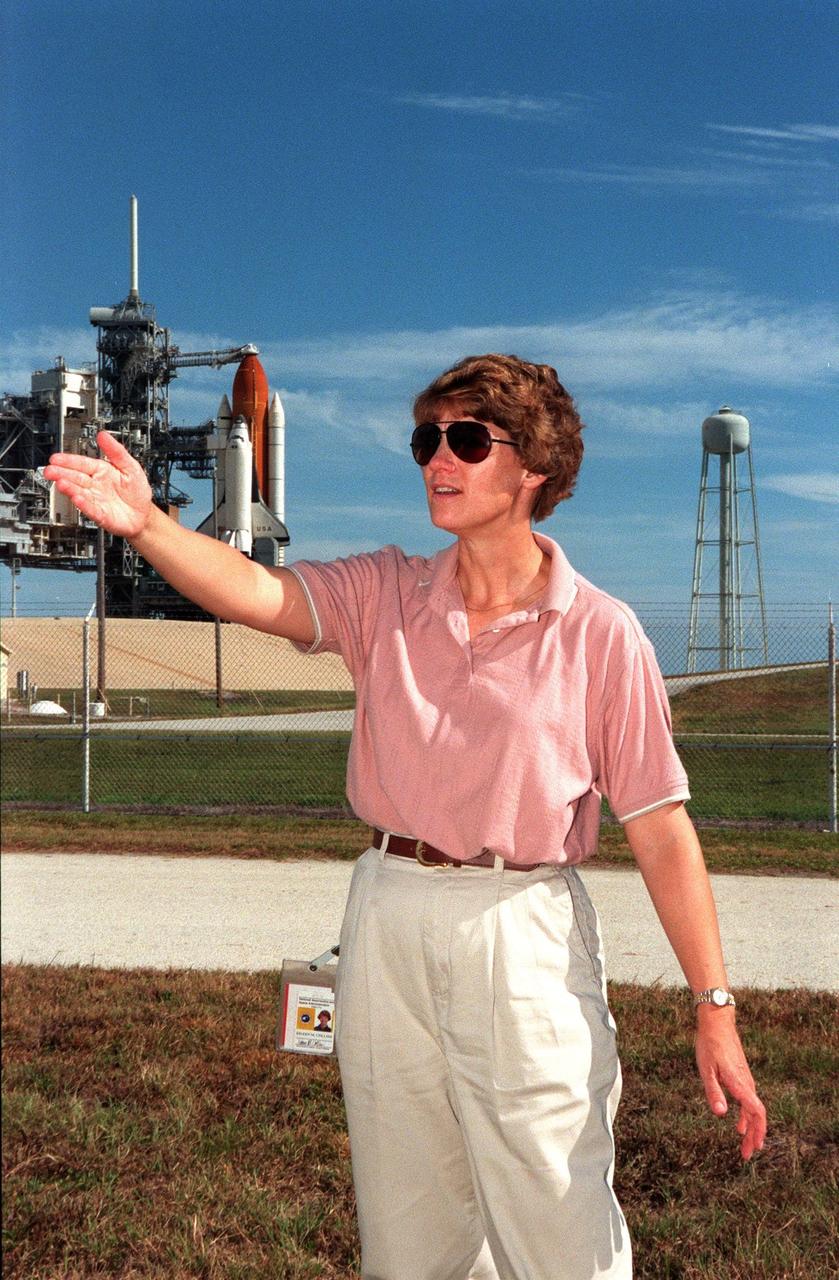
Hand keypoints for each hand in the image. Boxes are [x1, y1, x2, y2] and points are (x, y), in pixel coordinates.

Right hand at [44, 430, 152, 538]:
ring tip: (61, 483)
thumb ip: (116, 451)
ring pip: (80, 493)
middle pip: (75, 478)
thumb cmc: (136, 491)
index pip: (82, 463)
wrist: (143, 514)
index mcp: (101, 471)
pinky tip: (77, 499)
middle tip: (49, 471)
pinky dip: (84, 504)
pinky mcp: (101, 514)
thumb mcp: (130, 466)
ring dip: (70, 488)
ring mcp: (96, 500)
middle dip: (62, 474)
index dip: (68, 460)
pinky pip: (91, 509)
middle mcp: (95, 485)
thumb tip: (104, 435)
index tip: (55, 458)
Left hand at [695, 1009, 766, 1159]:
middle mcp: (747, 1083)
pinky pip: (748, 1101)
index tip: (753, 1149)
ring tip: (744, 1145)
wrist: (717, 1022)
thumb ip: (713, 1091)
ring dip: (751, 1128)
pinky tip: (739, 1124)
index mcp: (740, 1084)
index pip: (756, 1112)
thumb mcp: (706, 1069)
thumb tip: (720, 1114)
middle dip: (754, 1137)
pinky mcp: (741, 1076)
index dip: (757, 1132)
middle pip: (757, 1115)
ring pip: (753, 1109)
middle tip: (746, 1155)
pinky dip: (745, 1116)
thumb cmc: (709, 1045)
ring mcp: (745, 1080)